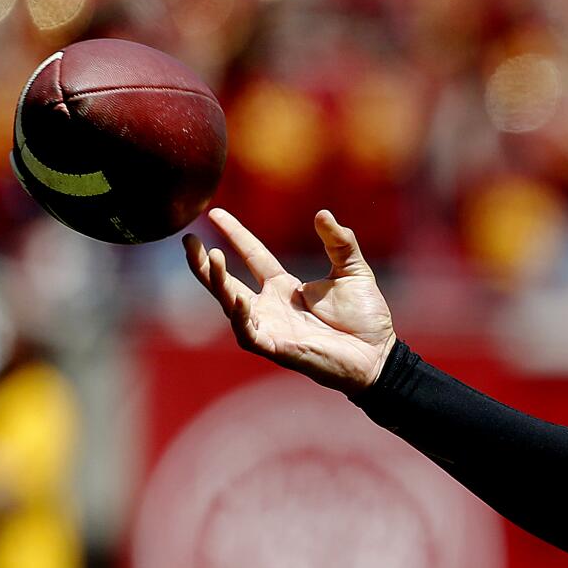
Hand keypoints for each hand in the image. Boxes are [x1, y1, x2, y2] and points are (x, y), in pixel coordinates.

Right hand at [184, 208, 395, 393]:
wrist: (379, 355)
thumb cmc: (366, 318)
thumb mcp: (353, 271)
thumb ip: (340, 243)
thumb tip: (322, 213)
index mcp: (284, 288)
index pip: (252, 256)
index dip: (235, 234)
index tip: (214, 213)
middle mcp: (271, 307)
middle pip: (226, 283)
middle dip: (204, 264)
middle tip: (188, 240)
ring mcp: (271, 328)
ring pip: (230, 306)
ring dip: (218, 284)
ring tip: (210, 258)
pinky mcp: (277, 349)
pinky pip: (248, 333)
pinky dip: (239, 316)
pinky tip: (235, 297)